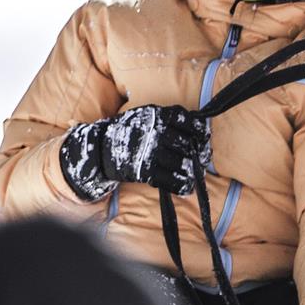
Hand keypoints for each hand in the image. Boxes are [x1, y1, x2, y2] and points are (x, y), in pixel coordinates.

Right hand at [59, 105, 209, 200]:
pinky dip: (181, 186)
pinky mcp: (145, 170)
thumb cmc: (127, 130)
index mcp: (159, 116)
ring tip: (195, 175)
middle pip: (188, 145)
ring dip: (192, 172)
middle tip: (202, 159)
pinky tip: (187, 188)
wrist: (100, 147)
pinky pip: (170, 180)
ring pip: (182, 164)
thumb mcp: (145, 115)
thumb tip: (196, 125)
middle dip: (198, 154)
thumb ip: (167, 118)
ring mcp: (152, 152)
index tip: (204, 138)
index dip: (201, 132)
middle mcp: (157, 132)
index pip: (189, 122)